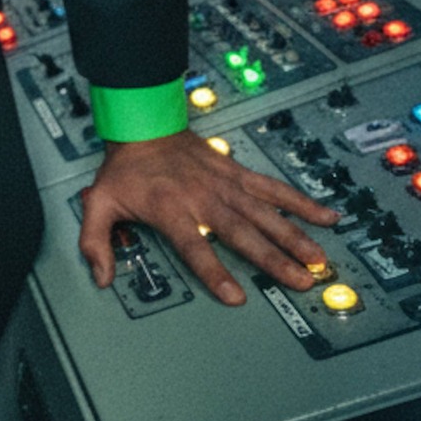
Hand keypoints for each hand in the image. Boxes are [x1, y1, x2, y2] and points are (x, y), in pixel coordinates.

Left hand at [77, 127, 339, 306]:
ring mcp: (223, 183)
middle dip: (272, 257)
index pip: (195, 247)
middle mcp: (202, 197)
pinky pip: (272, 187)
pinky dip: (298, 201)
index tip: (235, 296)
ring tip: (317, 257)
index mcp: (170, 209)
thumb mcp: (100, 203)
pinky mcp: (236, 172)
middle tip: (300, 279)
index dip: (214, 272)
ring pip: (263, 212)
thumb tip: (100, 276)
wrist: (142, 123)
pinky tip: (324, 214)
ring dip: (293, 234)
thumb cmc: (125, 169)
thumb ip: (95, 242)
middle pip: (241, 232)